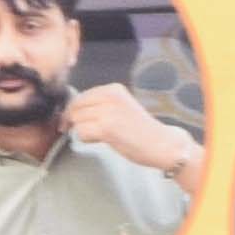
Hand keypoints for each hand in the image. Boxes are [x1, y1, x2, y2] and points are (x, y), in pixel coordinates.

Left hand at [63, 80, 203, 177]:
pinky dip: (85, 138)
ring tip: (98, 137)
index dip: (73, 110)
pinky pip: (82, 131)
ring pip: (77, 119)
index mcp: (113, 89)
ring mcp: (108, 111)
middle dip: (74, 120)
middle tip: (76, 131)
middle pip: (76, 107)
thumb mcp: (122, 108)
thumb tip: (75, 111)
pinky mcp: (107, 127)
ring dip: (81, 130)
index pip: (81, 96)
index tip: (70, 121)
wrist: (164, 145)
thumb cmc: (144, 132)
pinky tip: (99, 141)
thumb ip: (102, 105)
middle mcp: (109, 96)